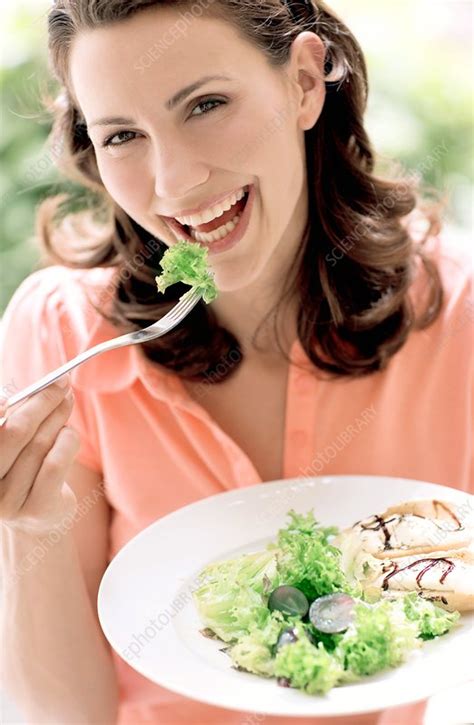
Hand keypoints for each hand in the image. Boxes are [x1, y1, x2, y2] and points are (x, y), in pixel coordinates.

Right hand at [0, 377, 79, 533]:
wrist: (36, 518)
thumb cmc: (23, 467)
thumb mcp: (15, 443)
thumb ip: (19, 418)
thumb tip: (44, 388)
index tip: (7, 399)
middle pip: (15, 432)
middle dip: (41, 403)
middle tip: (60, 384)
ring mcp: (8, 501)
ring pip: (40, 444)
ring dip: (58, 417)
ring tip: (67, 401)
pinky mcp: (36, 509)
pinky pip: (56, 463)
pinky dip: (67, 441)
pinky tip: (69, 433)